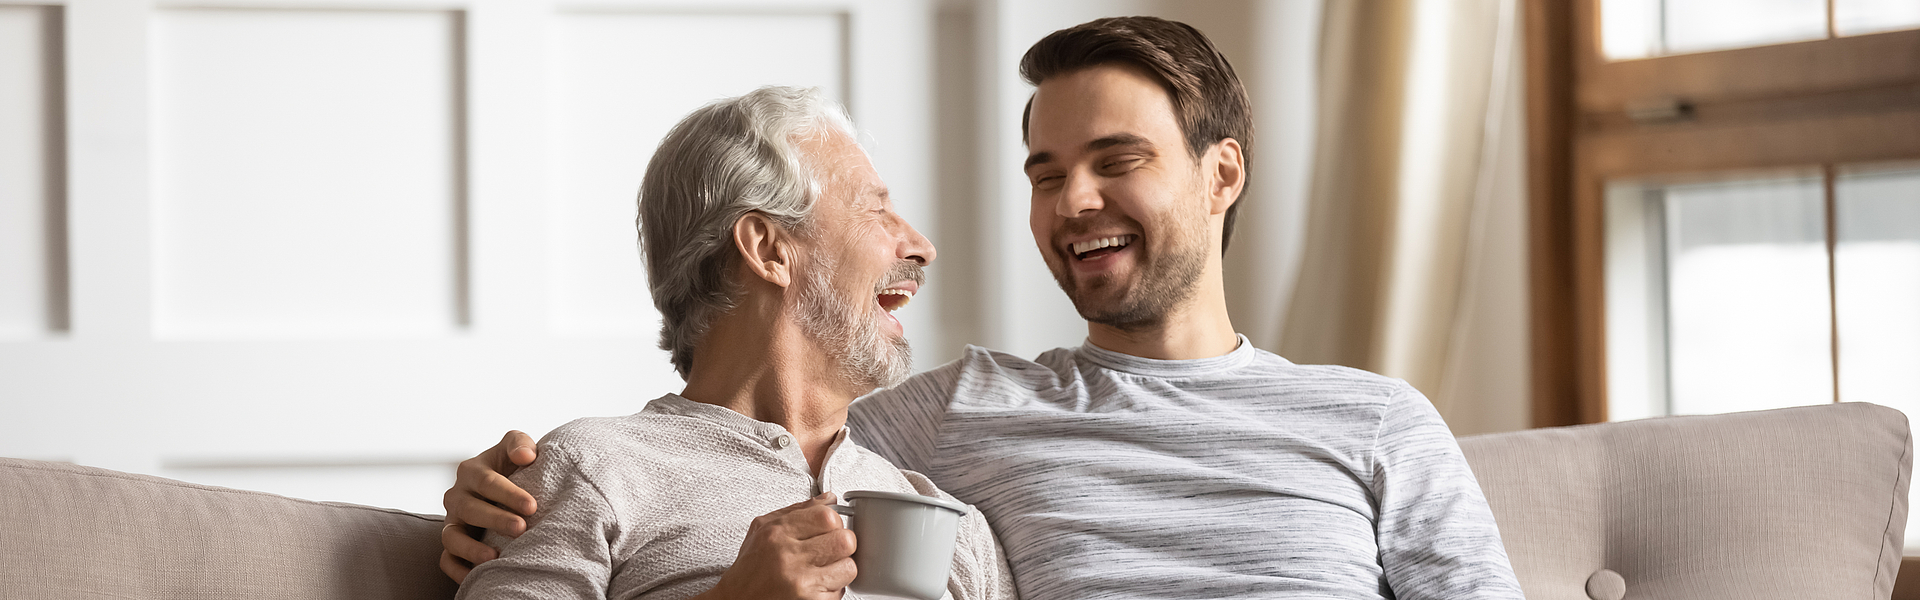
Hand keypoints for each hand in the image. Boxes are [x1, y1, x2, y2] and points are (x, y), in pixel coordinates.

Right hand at [439, 430, 539, 582]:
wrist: (504, 485)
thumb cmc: (512, 465)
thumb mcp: (514, 446)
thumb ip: (519, 443)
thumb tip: (525, 455)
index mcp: (471, 470)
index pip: (487, 482)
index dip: (509, 494)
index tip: (532, 506)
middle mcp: (457, 496)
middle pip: (470, 509)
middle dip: (496, 520)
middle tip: (521, 528)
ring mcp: (451, 521)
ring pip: (452, 537)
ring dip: (472, 549)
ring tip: (495, 557)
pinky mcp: (452, 543)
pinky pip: (446, 560)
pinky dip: (458, 570)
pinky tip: (478, 575)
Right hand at [696, 493, 857, 599]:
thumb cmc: (751, 567)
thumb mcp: (763, 529)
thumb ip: (799, 509)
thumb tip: (830, 498)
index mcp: (777, 533)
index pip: (827, 517)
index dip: (834, 522)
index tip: (827, 530)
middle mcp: (788, 557)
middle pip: (844, 540)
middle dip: (842, 544)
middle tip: (830, 550)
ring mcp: (800, 582)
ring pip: (849, 567)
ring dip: (841, 568)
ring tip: (824, 569)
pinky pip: (841, 592)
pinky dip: (833, 589)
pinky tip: (816, 586)